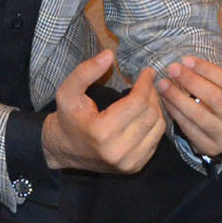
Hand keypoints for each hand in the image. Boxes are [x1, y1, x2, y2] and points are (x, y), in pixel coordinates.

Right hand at [41, 48, 166, 173]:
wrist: (64, 149)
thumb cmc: (67, 118)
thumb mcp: (68, 91)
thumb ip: (86, 71)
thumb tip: (109, 54)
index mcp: (101, 132)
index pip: (137, 103)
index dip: (145, 84)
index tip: (148, 71)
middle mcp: (117, 152)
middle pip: (150, 115)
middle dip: (153, 95)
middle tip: (148, 82)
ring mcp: (128, 163)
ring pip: (157, 129)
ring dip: (157, 108)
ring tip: (149, 95)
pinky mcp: (134, 167)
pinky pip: (155, 141)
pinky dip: (155, 124)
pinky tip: (147, 113)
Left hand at [159, 20, 221, 157]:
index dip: (210, 71)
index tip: (187, 59)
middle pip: (217, 101)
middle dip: (192, 82)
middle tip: (172, 68)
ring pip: (201, 118)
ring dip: (179, 99)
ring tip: (163, 83)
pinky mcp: (210, 149)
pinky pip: (190, 130)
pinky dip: (176, 114)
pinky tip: (165, 100)